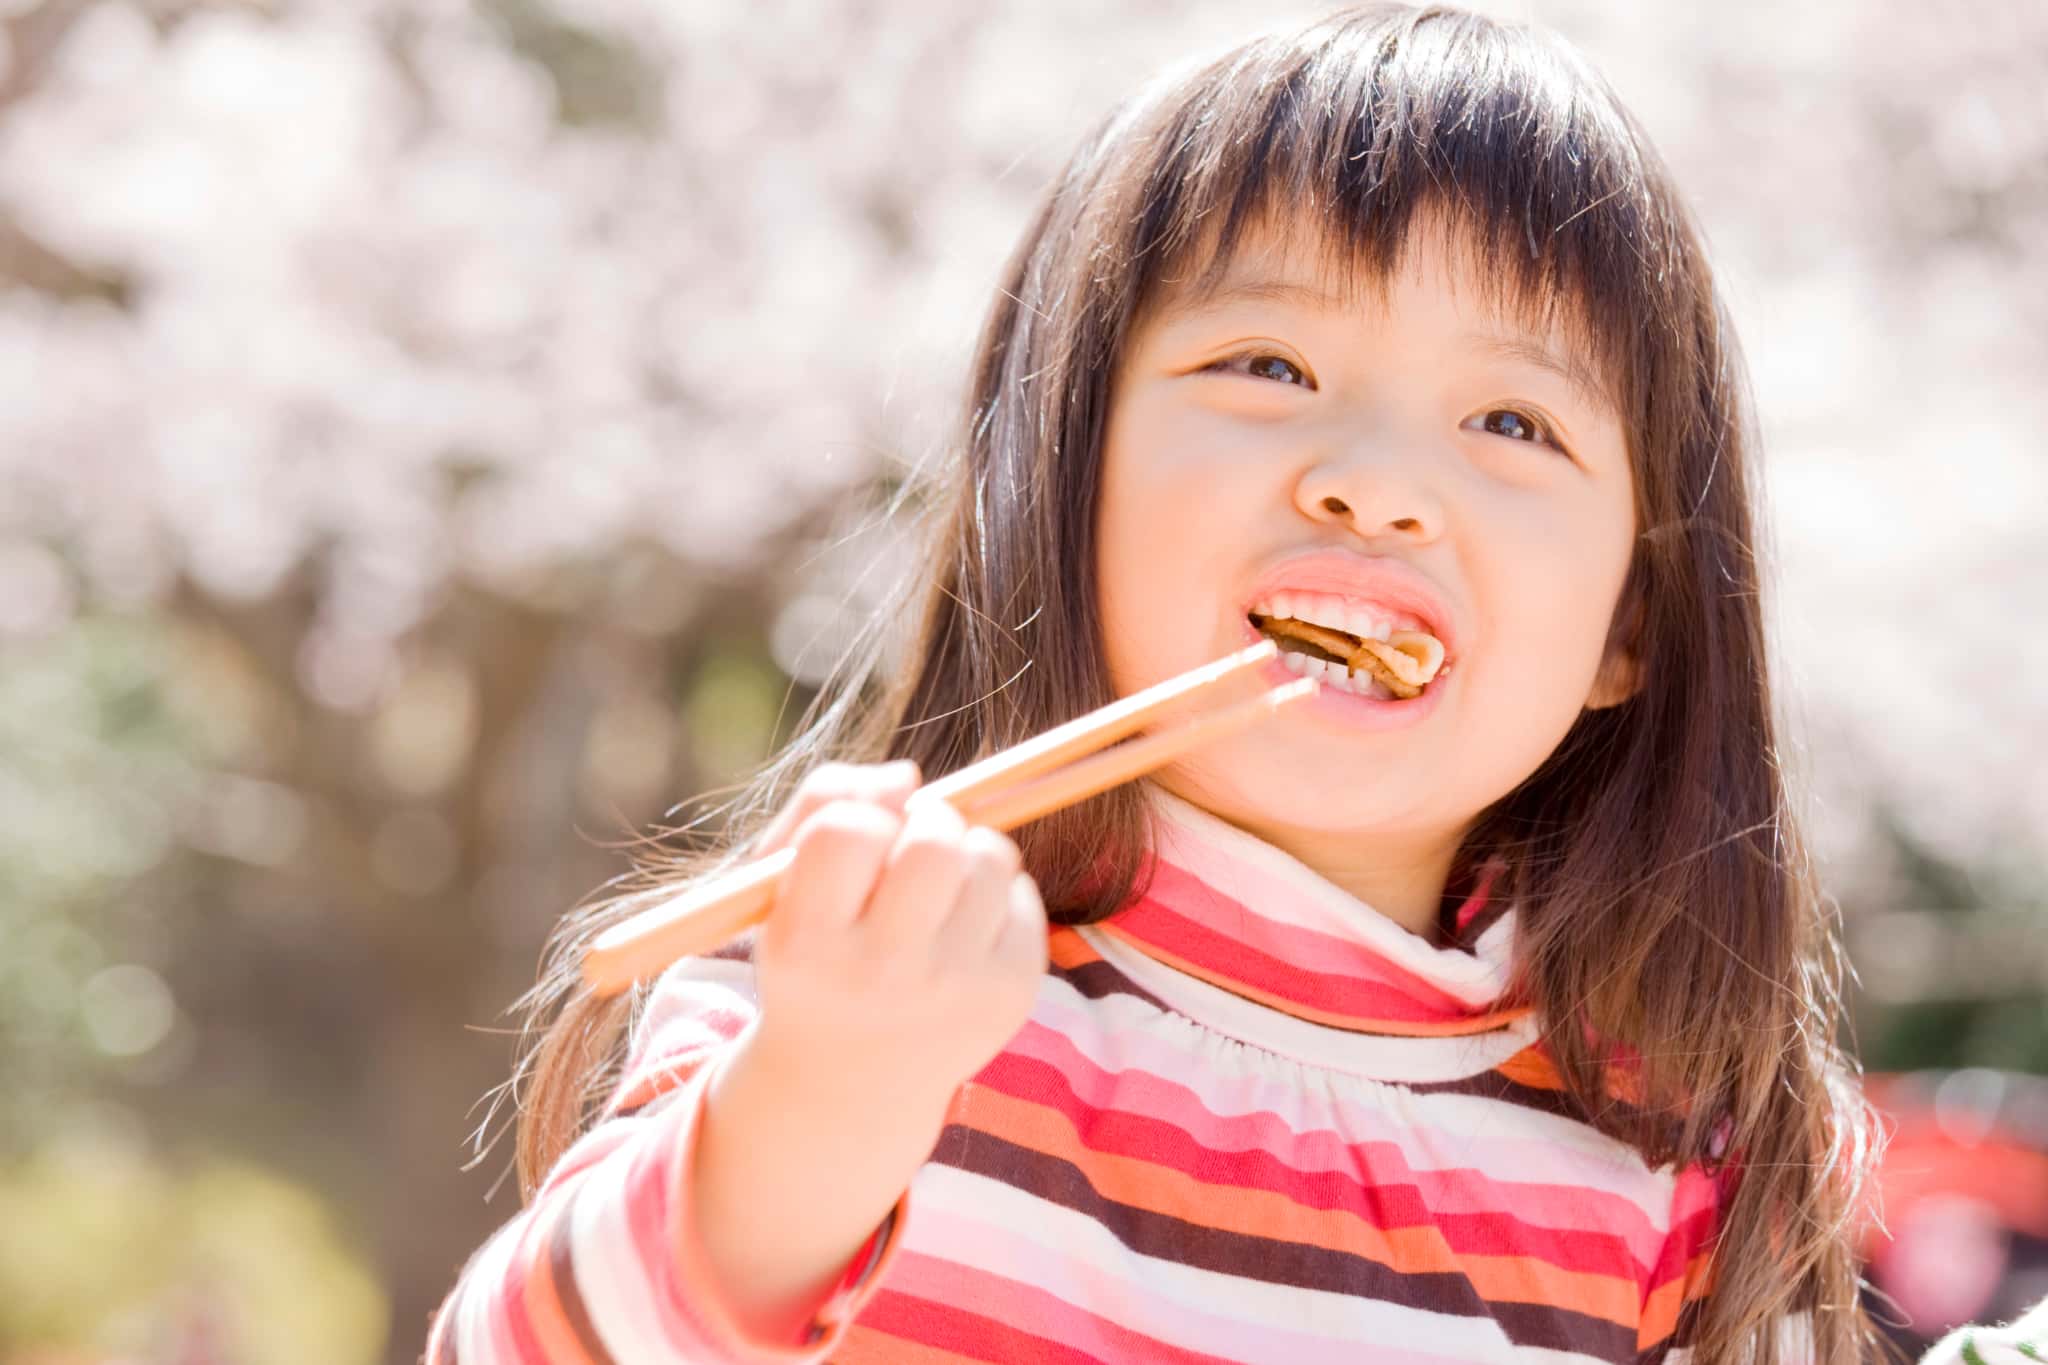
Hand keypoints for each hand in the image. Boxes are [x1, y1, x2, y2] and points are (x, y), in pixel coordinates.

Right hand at [745, 760, 1049, 1109]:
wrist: (850, 1086)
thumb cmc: (816, 958)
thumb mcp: (783, 888)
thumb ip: (823, 805)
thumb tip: (908, 777)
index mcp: (808, 943)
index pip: (846, 829)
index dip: (860, 816)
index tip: (858, 844)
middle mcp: (881, 973)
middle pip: (933, 841)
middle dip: (927, 821)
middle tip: (911, 847)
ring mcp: (953, 990)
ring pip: (989, 856)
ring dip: (966, 851)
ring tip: (939, 888)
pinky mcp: (1009, 997)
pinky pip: (1022, 895)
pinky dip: (997, 893)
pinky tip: (964, 929)